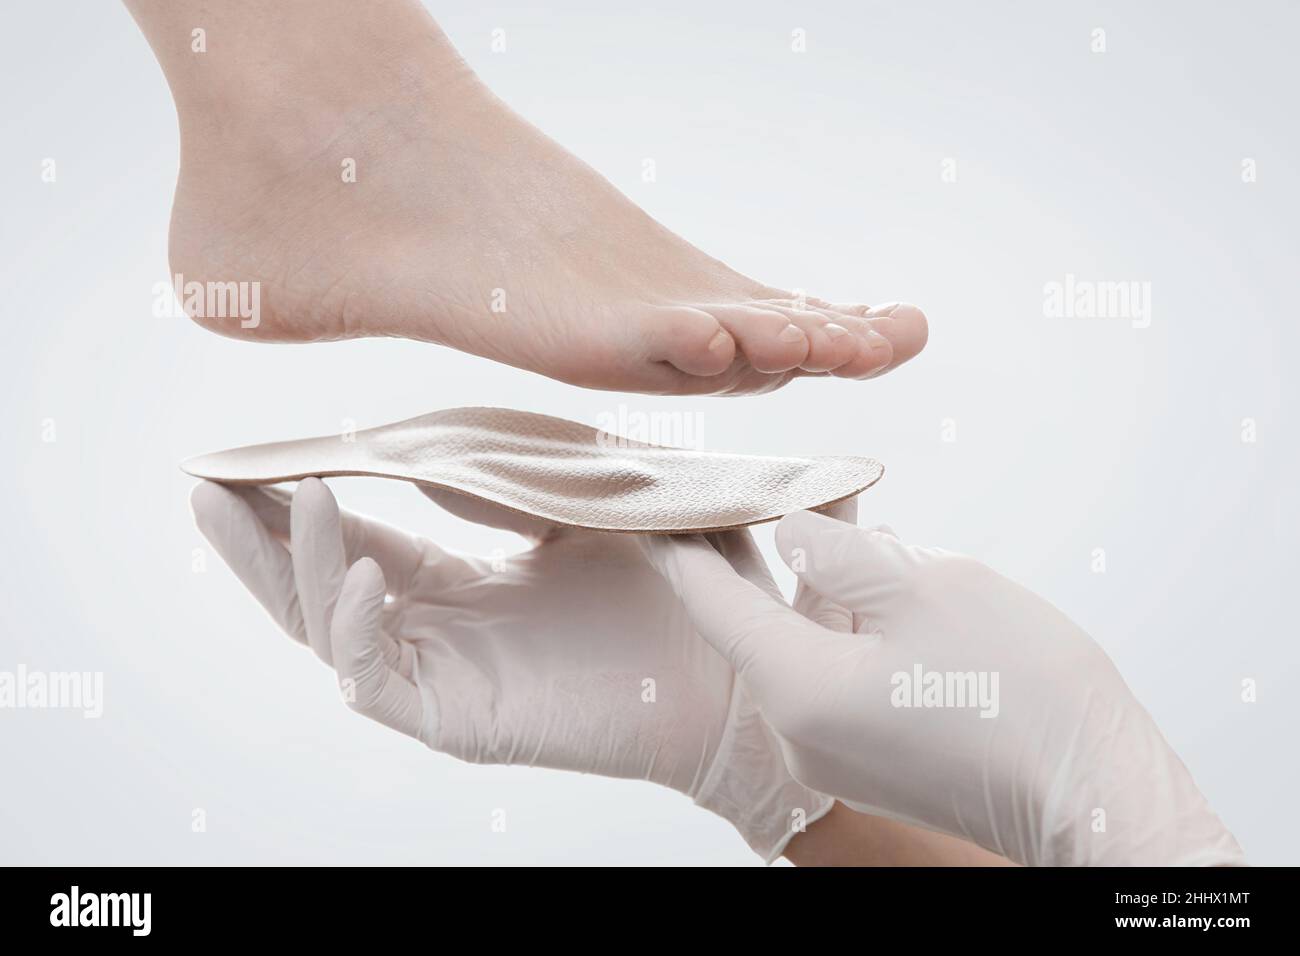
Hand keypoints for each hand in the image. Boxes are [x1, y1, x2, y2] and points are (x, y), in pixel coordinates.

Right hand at [190, 478, 829, 859]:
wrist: (736, 664)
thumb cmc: (673, 584)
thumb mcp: (580, 508)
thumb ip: (506, 481)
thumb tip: (429, 449)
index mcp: (462, 581)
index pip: (356, 533)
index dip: (304, 494)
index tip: (259, 449)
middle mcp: (437, 629)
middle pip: (315, 580)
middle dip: (257, 532)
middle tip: (207, 479)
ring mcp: (442, 676)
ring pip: (324, 627)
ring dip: (289, 564)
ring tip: (273, 497)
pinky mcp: (457, 720)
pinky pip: (373, 680)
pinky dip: (354, 624)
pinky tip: (361, 570)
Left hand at [640, 500, 1243, 866]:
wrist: (1095, 791)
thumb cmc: (1021, 689)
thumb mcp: (925, 586)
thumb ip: (839, 549)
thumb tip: (791, 532)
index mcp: (796, 687)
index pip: (710, 601)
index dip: (683, 541)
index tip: (658, 499)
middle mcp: (798, 729)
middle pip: (756, 619)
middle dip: (759, 547)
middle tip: (751, 484)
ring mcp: (833, 750)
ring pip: (804, 640)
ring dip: (816, 578)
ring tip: (837, 507)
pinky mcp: (870, 755)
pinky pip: (836, 670)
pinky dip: (846, 618)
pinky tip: (875, 570)